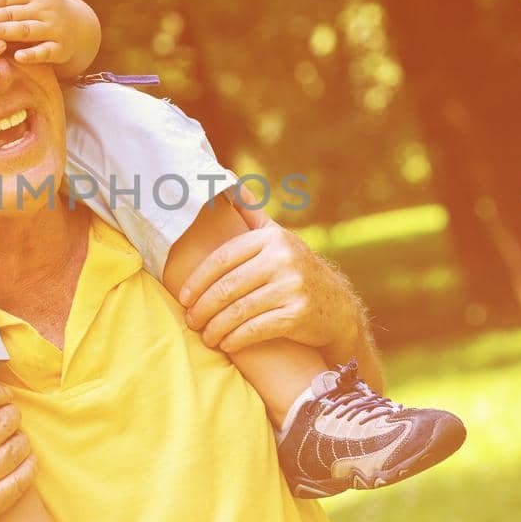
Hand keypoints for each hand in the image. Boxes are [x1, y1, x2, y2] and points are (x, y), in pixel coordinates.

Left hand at [0, 0, 78, 66]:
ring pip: (25, 30)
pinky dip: (33, 54)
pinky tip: (18, 57)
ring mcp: (53, 28)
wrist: (80, 27)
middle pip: (11, 13)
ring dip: (5, 31)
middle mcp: (44, 9)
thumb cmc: (47, 4)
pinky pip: (46, 51)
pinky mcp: (61, 48)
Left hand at [178, 192, 364, 356]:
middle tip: (190, 321)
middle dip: (203, 308)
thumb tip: (226, 177)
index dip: (197, 280)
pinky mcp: (298, 314)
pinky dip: (236, 339)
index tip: (183, 297)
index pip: (222, 259)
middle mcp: (282, 258)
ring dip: (215, 328)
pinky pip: (256, 329)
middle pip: (227, 287)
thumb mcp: (277, 238)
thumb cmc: (294, 271)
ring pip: (238, 310)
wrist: (338, 307)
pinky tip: (226, 344)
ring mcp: (292, 286)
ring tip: (205, 336)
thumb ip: (250, 214)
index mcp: (271, 238)